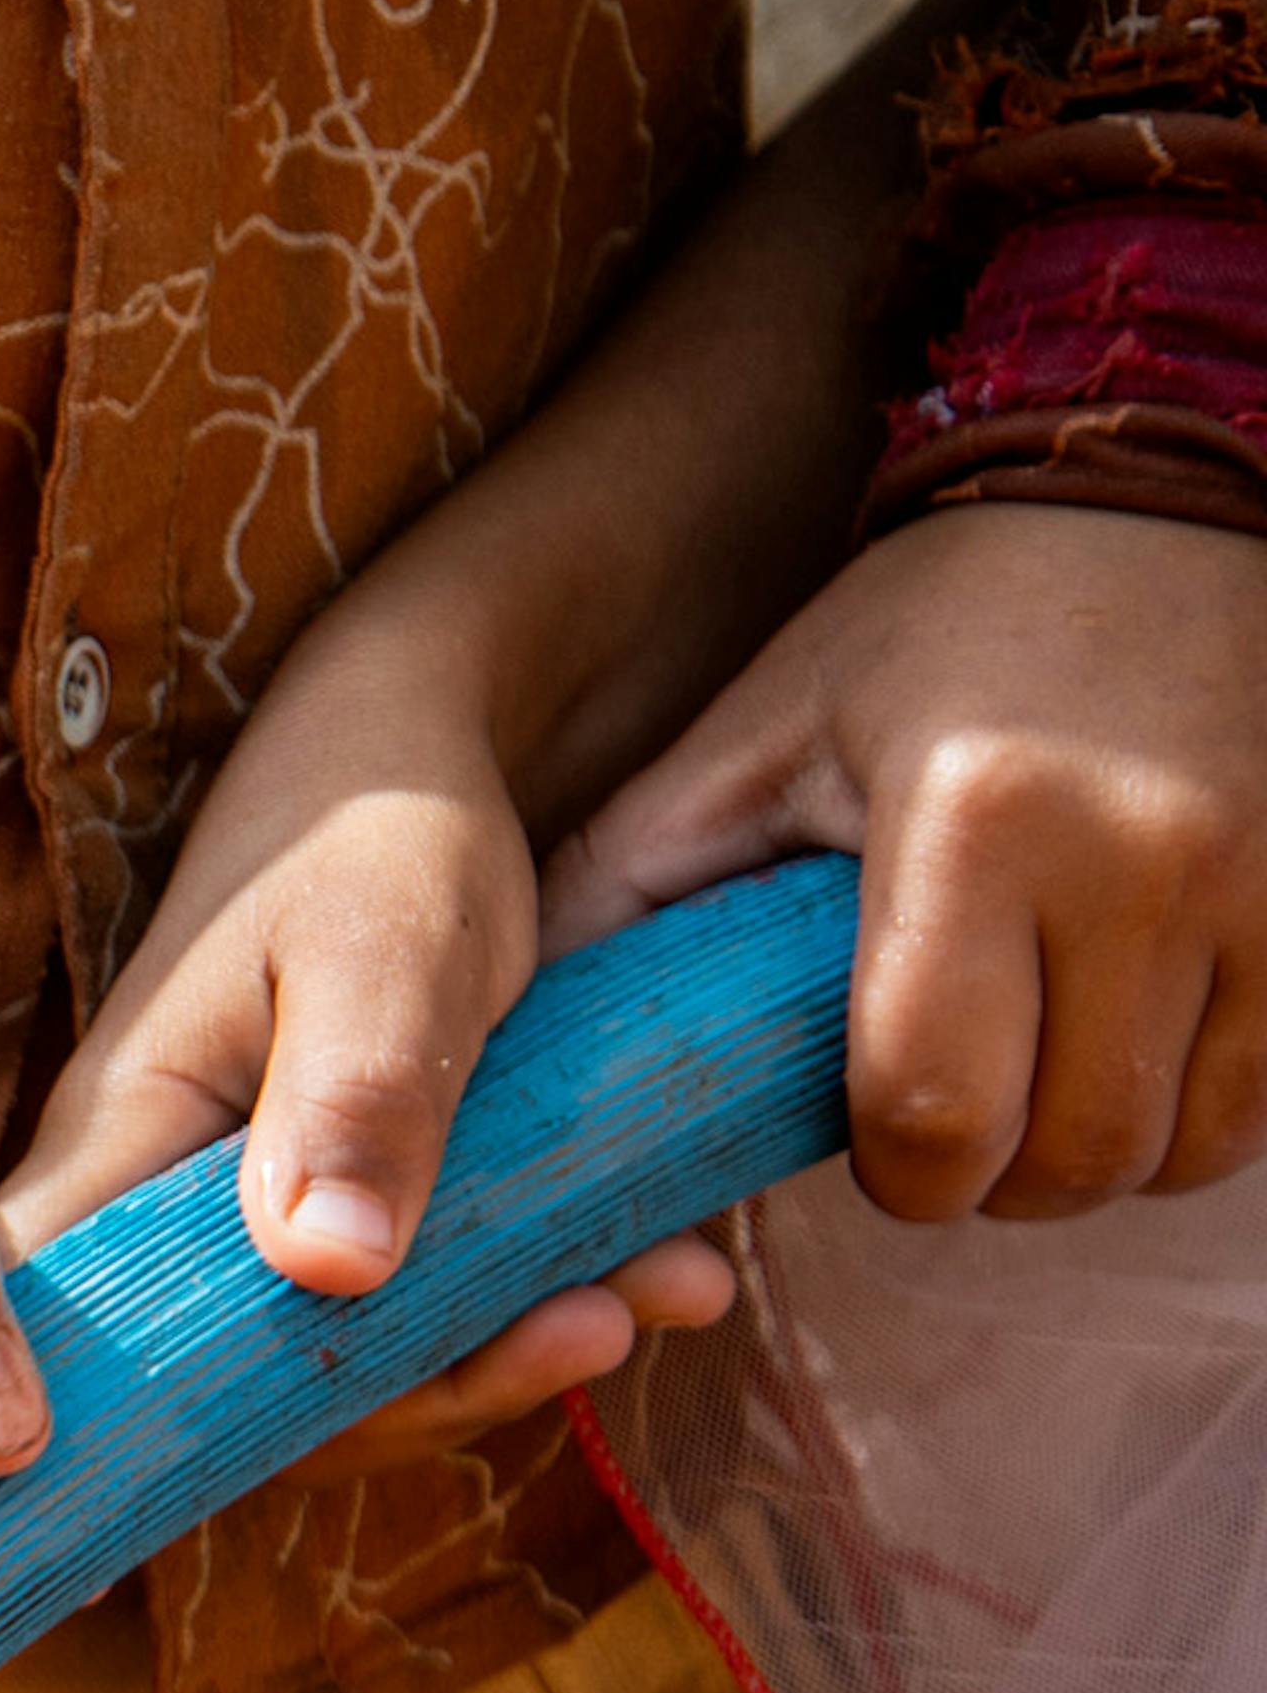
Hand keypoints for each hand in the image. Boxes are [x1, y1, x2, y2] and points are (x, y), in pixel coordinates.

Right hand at [0, 633, 728, 1484]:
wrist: (415, 762)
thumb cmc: (372, 831)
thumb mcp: (381, 943)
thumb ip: (357, 1097)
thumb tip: (329, 1270)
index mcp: (112, 1150)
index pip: (55, 1345)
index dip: (109, 1443)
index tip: (259, 1469)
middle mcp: (151, 1217)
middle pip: (220, 1399)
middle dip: (413, 1400)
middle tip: (584, 1334)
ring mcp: (242, 1233)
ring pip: (337, 1374)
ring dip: (500, 1357)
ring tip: (651, 1294)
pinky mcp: (326, 1229)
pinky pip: (412, 1321)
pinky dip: (531, 1312)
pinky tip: (656, 1273)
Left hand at [548, 503, 1266, 1219]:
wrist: (1147, 508)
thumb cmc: (921, 635)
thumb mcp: (751, 739)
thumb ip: (627, 889)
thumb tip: (502, 1041)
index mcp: (977, 822)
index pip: (934, 1112)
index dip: (893, 1171)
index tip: (868, 1138)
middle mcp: (1146, 862)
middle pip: (1069, 1157)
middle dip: (989, 1183)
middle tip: (942, 1124)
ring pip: (1181, 1148)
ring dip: (1093, 1157)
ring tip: (1030, 1081)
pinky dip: (1189, 1112)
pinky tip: (1121, 1046)